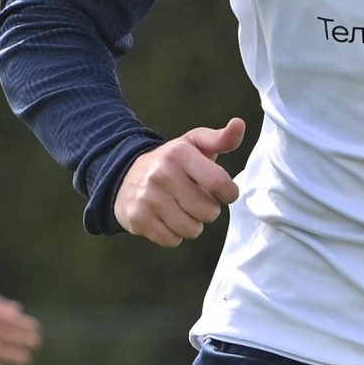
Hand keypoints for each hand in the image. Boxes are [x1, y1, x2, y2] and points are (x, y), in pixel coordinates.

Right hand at [114, 118, 245, 246]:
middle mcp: (162, 174)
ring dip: (191, 224)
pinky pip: (172, 240)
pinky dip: (173, 235)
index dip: (229, 193)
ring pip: (192, 230)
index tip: (223, 192)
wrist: (124, 176)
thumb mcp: (192, 144)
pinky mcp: (138, 218)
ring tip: (180, 210)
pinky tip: (166, 219)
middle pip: (209, 212)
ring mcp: (148, 198)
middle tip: (195, 200)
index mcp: (180, 154)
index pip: (221, 183)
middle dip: (207, 210)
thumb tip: (239, 124)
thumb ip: (221, 138)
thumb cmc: (169, 163)